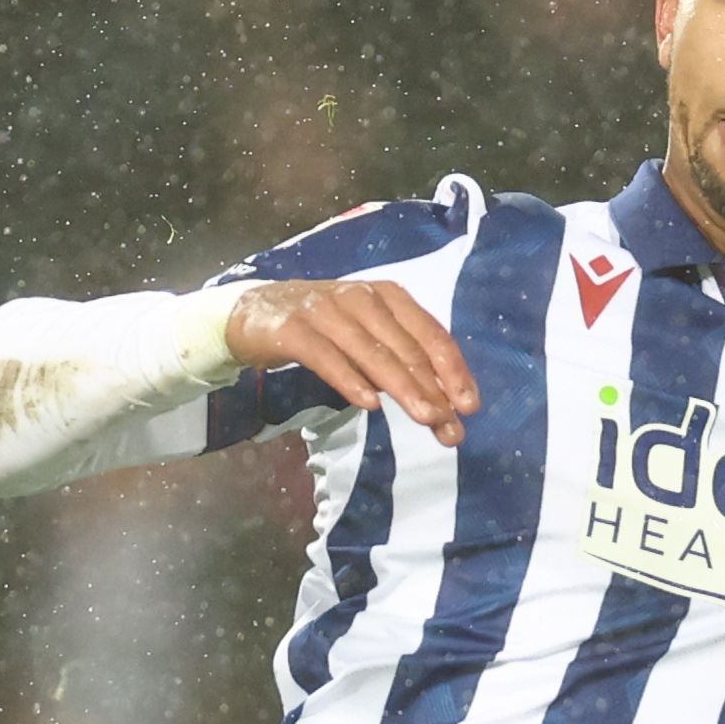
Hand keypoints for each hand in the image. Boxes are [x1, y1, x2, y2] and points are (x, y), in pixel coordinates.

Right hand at [223, 279, 479, 445]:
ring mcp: (326, 311)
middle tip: (450, 426)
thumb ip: (401, 365)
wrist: (254, 312)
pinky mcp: (294, 329)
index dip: (453, 370)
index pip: (430, 333)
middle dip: (433, 389)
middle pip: (405, 347)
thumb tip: (442, 407)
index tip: (470, 406)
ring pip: (372, 352)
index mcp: (388, 297)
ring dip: (403, 387)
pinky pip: (327, 357)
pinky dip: (350, 380)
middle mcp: (362, 298)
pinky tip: (370, 405)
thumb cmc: (322, 328)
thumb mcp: (368, 339)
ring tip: (425, 418)